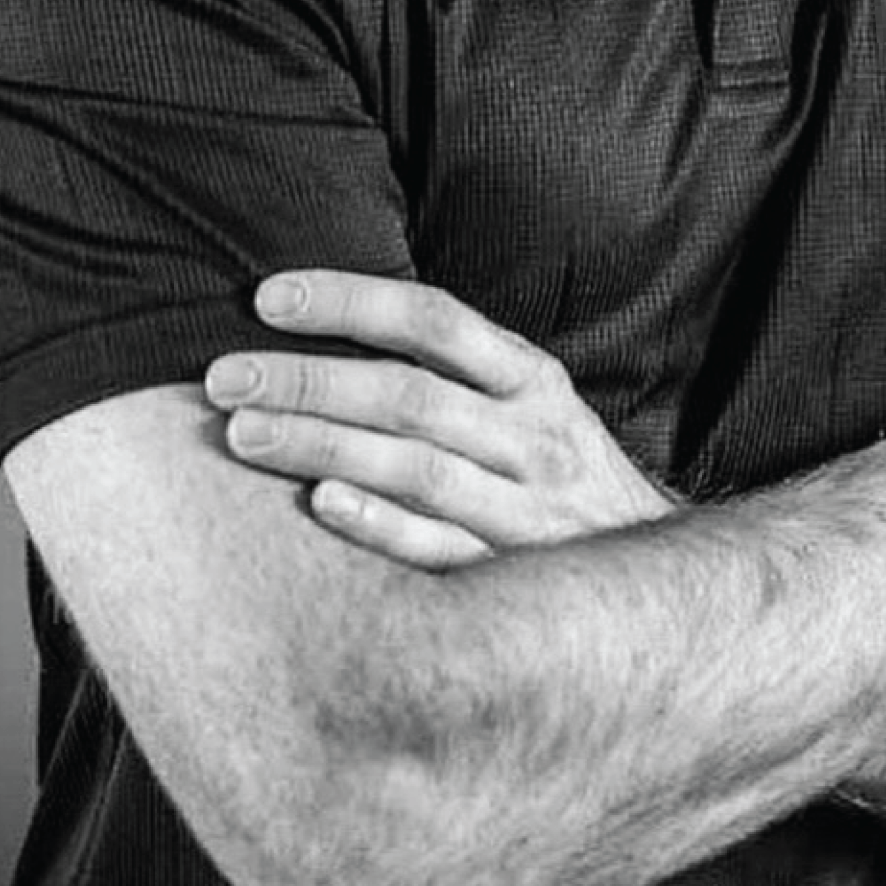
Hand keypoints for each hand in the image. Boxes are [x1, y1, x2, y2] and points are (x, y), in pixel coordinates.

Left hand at [204, 271, 674, 569]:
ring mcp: (530, 509)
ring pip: (415, 467)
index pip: (432, 319)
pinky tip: (319, 508)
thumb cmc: (559, 479)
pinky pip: (441, 550)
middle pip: (408, 394)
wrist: (662, 588)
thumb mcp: (532, 406)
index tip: (268, 298)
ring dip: (323, 448)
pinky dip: (381, 526)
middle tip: (222, 377)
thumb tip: (328, 327)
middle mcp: (534, 434)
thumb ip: (455, 374)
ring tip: (242, 436)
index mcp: (532, 378)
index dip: (349, 300)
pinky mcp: (518, 579)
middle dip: (308, 380)